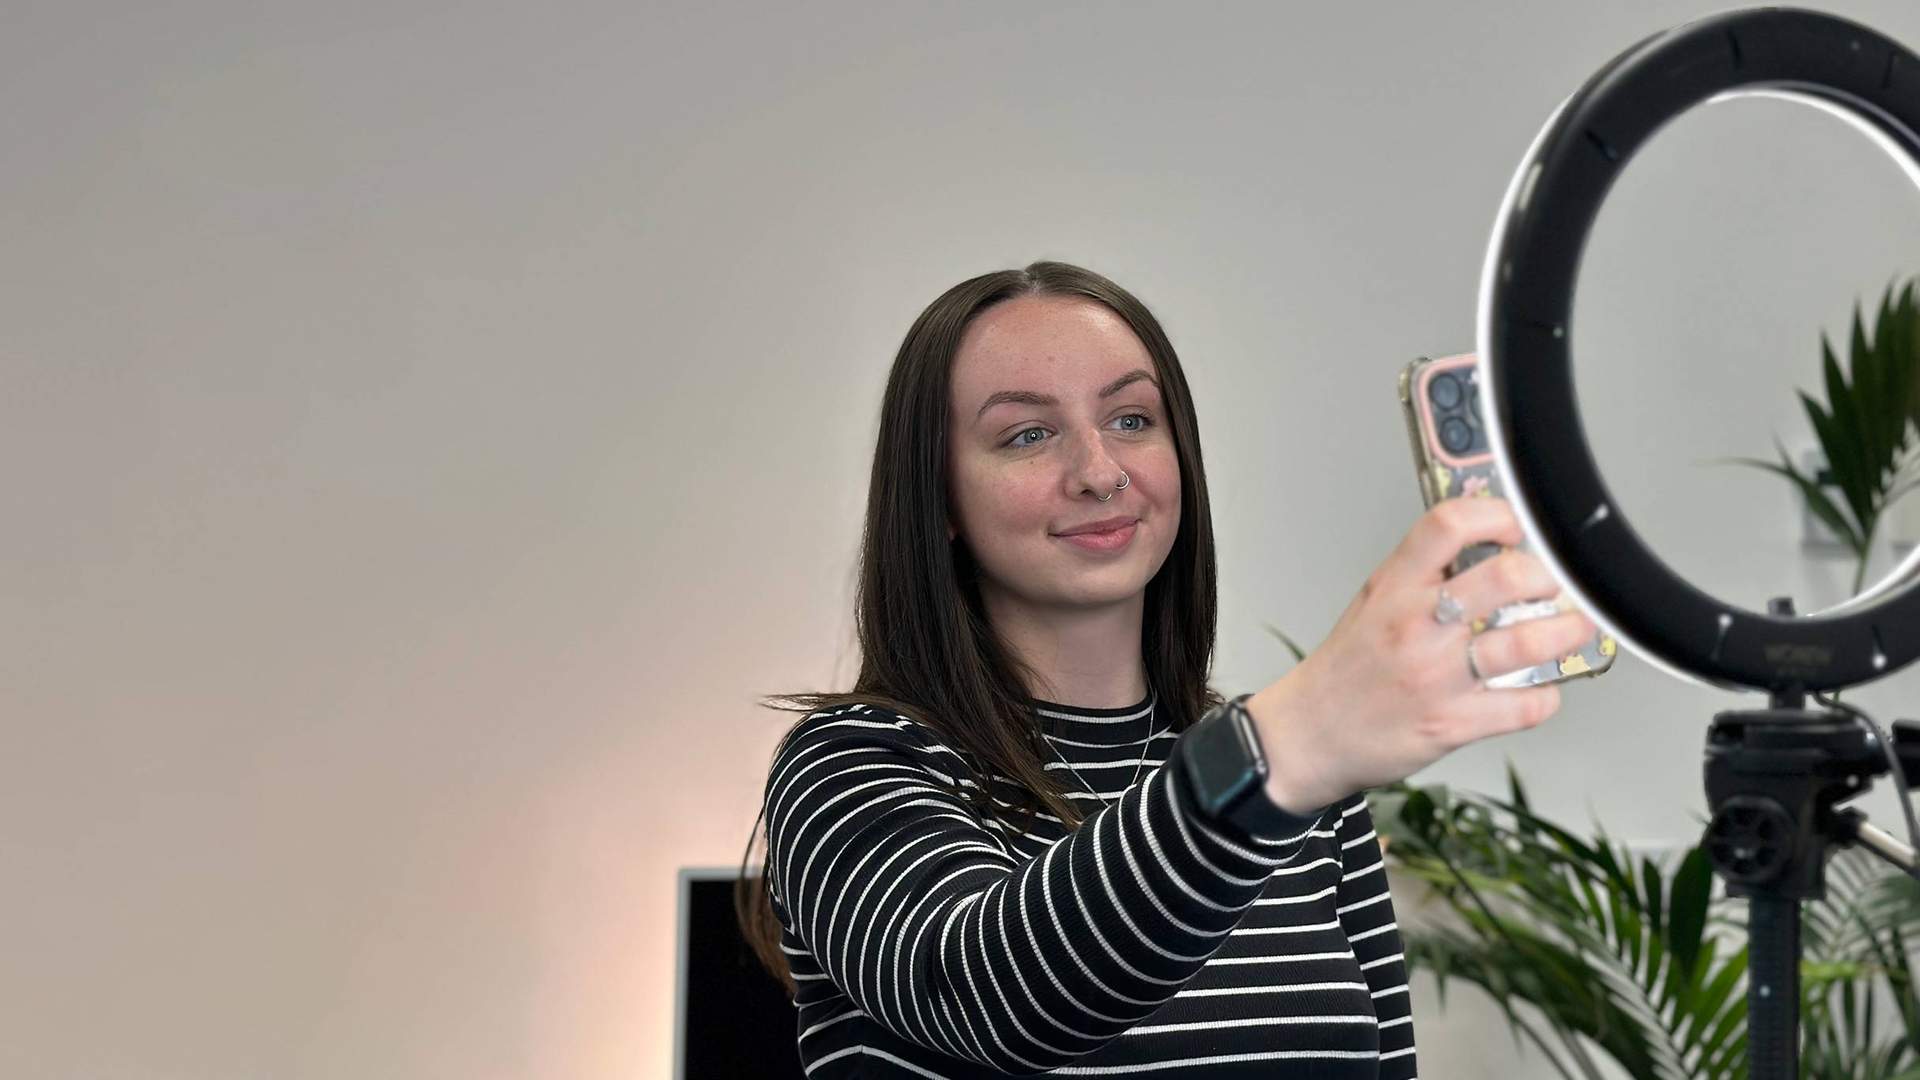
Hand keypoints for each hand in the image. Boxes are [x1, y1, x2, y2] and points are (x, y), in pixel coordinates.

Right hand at [1246, 495, 1600, 812]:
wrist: (1310, 735)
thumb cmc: (1346, 669)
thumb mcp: (1372, 603)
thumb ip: (1422, 575)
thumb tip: (1483, 547)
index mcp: (1394, 588)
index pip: (1449, 526)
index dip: (1496, 516)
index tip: (1515, 529)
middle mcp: (1416, 626)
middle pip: (1505, 578)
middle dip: (1547, 577)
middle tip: (1553, 584)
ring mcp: (1436, 676)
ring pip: (1526, 642)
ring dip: (1567, 632)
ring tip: (1574, 627)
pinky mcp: (1452, 723)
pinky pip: (1522, 706)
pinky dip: (1546, 696)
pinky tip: (1541, 688)